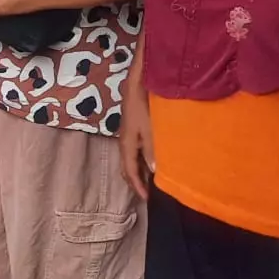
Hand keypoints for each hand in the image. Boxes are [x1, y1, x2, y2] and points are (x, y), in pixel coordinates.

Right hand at [119, 68, 153, 201]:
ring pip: (131, 156)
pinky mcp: (134, 123)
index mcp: (126, 142)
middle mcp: (125, 139)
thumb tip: (154, 171)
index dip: (137, 185)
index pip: (129, 169)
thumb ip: (151, 149)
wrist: (138, 79)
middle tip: (146, 192)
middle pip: (127, 164)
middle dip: (135, 179)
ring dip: (139, 168)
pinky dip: (142, 157)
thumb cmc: (143, 104)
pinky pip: (135, 147)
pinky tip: (152, 156)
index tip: (146, 199)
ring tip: (150, 179)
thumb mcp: (149, 128)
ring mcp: (128, 131)